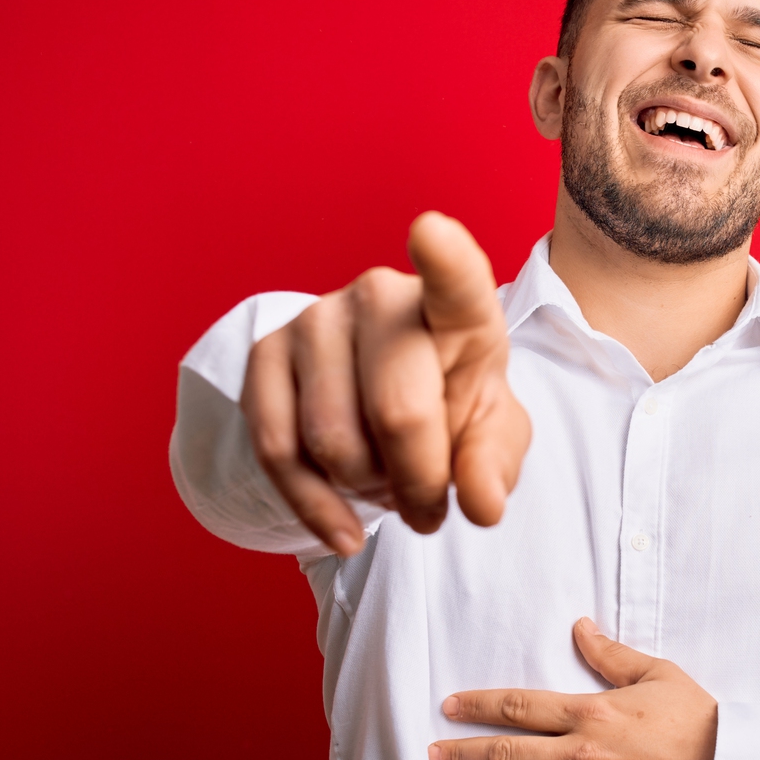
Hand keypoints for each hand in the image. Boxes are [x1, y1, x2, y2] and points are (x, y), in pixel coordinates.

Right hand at [240, 211, 530, 553]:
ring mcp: (316, 319)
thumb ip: (494, 465)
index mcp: (456, 311)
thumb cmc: (449, 409)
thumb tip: (481, 504)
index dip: (445, 258)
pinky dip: (315, 508)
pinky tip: (343, 528)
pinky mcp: (265, 353)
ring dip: (367, 492)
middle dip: (419, 484)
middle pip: (398, 413)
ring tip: (388, 486)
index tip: (430, 231)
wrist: (383, 403)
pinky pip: (278, 452)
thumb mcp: (489, 438)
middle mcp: (381, 297)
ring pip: (334, 442)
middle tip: (429, 507)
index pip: (456, 283)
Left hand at [429, 618, 719, 759]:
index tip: (449, 709)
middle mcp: (582, 756)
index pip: (520, 707)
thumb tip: (579, 626)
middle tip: (430, 758)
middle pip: (508, 755)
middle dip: (463, 756)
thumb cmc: (700, 720)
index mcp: (591, 713)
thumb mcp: (657, 674)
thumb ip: (611, 655)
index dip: (479, 707)